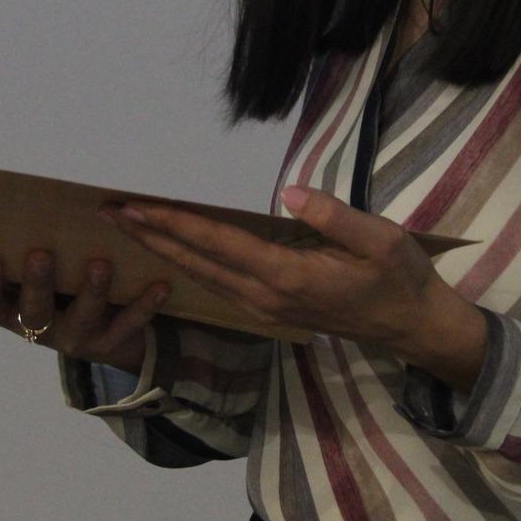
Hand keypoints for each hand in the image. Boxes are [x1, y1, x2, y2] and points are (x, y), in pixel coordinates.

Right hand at [0, 249, 168, 373]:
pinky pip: (131, 326)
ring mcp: (78, 337)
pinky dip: (146, 306)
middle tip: (40, 254)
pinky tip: (161, 284)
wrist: (91, 332)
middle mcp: (40, 329)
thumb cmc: (36, 291)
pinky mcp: (113, 341)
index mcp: (9, 311)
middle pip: (34, 312)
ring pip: (83, 319)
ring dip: (92, 293)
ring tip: (101, 264)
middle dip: (37, 284)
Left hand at [104, 187, 486, 389]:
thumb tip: (291, 194)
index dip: (173, 223)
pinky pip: (216, 283)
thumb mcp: (382, 241)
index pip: (217, 244)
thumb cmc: (400, 278)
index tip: (134, 206)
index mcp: (287, 276)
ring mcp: (266, 306)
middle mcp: (266, 296)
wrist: (413, 326)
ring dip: (162, 250)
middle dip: (149, 236)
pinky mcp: (271, 307)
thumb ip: (337, 218)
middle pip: (195, 262)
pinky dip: (186, 263)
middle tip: (107, 212)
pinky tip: (171, 251)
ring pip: (201, 276)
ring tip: (128, 226)